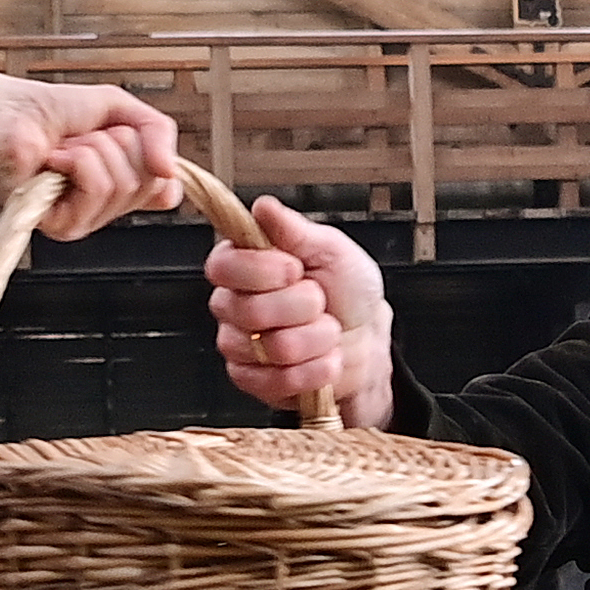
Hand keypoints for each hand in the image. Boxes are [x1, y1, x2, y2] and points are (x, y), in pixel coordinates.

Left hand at [0, 78, 178, 238]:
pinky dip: (77, 162)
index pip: (167, 188)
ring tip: (65, 148)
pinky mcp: (63, 226)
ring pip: (123, 186)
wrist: (4, 114)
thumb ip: (158, 131)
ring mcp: (86, 219)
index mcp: (123, 183)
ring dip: (93, 149)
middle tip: (84, 137)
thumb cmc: (47, 110)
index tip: (124, 133)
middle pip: (151, 182)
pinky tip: (53, 161)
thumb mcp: (119, 108)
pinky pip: (98, 189)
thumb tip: (171, 170)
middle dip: (119, 141)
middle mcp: (107, 207)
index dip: (154, 156)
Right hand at [206, 197, 396, 428]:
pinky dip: (315, 370)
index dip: (263, 271)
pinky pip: (277, 381)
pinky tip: (322, 358)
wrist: (366, 339)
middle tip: (320, 301)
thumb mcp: (331, 250)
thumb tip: (263, 208)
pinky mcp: (252, 381)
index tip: (295, 269)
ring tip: (326, 329)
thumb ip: (295, 231)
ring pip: (272, 348)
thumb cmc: (348, 291)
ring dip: (317, 339)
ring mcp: (238, 346)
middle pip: (250, 312)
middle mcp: (232, 304)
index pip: (223, 267)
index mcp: (244, 263)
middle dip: (304, 307)